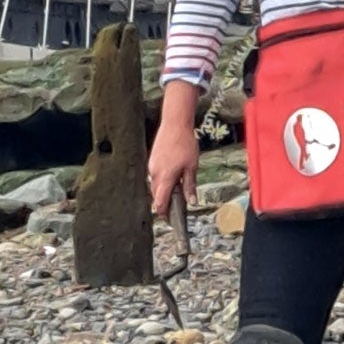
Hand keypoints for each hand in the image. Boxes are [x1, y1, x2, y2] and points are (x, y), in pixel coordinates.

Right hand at [148, 87, 201, 216]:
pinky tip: (171, 177)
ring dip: (163, 191)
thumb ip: (190, 186)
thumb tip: (192, 201)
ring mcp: (151, 166)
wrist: (175, 124)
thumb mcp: (192, 167)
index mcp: (166, 177)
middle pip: (156, 195)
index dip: (164, 213)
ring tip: (175, 191)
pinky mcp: (151, 160)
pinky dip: (161, 181)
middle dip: (164, 203)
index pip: (160, 202)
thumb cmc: (185, 144)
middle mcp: (155, 173)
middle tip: (174, 208)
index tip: (169, 220)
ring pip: (155, 185)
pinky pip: (155, 175)